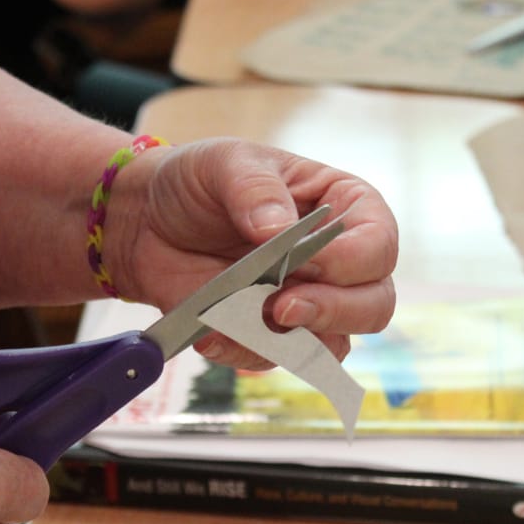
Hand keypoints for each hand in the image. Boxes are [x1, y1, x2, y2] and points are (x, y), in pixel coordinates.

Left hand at [107, 138, 397, 368]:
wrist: (145, 221)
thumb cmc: (199, 181)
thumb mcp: (225, 163)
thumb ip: (255, 189)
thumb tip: (280, 230)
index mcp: (345, 208)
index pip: (378, 245)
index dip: (352, 260)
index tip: (309, 259)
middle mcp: (337, 263)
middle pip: (373, 305)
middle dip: (332, 311)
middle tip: (281, 306)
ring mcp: (306, 303)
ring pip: (333, 345)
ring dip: (289, 340)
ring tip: (240, 317)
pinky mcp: (268, 335)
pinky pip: (273, 360)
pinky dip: (242, 350)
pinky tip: (209, 332)